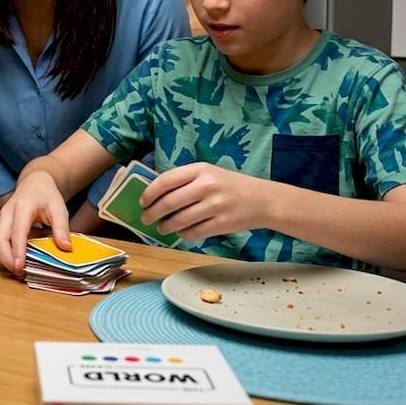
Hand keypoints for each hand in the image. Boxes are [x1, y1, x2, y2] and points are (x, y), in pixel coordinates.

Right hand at [0, 171, 69, 275]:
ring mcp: (0, 219)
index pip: (17, 231)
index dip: (17, 250)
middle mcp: (7, 212)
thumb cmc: (46, 195)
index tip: (20, 266)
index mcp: (23, 206)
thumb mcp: (59, 208)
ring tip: (18, 270)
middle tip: (20, 273)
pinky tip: (14, 262)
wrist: (34, 183)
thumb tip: (66, 248)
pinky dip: (2, 254)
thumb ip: (62, 228)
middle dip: (6, 259)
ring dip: (3, 259)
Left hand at [138, 162, 272, 239]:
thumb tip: (156, 195)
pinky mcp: (223, 223)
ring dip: (166, 226)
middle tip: (145, 218)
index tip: (142, 201)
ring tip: (162, 228)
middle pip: (169, 202)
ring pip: (180, 220)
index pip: (166, 180)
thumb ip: (185, 181)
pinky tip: (181, 233)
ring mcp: (216, 205)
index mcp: (201, 170)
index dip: (150, 193)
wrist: (263, 200)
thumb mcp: (209, 173)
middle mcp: (207, 186)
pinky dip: (183, 234)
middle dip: (153, 213)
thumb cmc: (231, 185)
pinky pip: (194, 232)